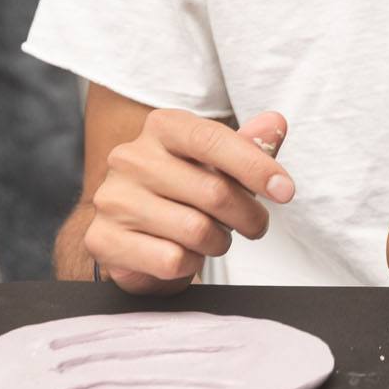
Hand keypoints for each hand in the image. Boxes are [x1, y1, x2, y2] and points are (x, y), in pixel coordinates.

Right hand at [85, 109, 294, 293]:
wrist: (131, 233)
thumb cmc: (184, 191)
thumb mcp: (219, 163)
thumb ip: (249, 146)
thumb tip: (276, 124)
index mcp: (162, 127)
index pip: (214, 140)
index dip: (257, 167)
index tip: (285, 191)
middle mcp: (130, 157)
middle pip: (214, 191)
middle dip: (249, 216)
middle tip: (255, 225)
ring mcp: (113, 198)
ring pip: (196, 230)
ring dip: (219, 242)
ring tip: (215, 238)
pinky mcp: (103, 239)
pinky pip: (171, 260)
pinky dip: (190, 264)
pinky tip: (184, 254)